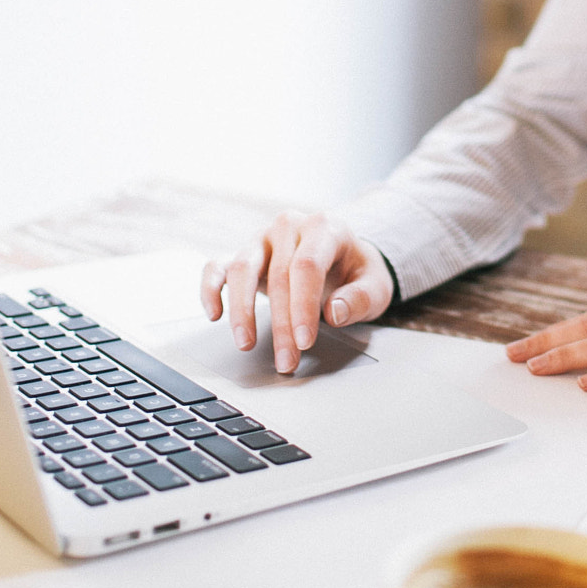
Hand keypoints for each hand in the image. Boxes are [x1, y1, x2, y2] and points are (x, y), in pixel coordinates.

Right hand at [200, 211, 393, 373]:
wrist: (343, 256)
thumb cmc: (356, 271)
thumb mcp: (375, 285)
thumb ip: (360, 298)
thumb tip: (334, 312)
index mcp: (325, 227)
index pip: (307, 266)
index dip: (303, 307)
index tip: (304, 342)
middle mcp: (289, 226)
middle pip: (278, 275)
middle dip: (280, 324)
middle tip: (286, 361)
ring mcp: (262, 238)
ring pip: (241, 269)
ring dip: (242, 311)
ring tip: (246, 343)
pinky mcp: (243, 252)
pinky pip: (217, 265)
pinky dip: (210, 288)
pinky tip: (214, 314)